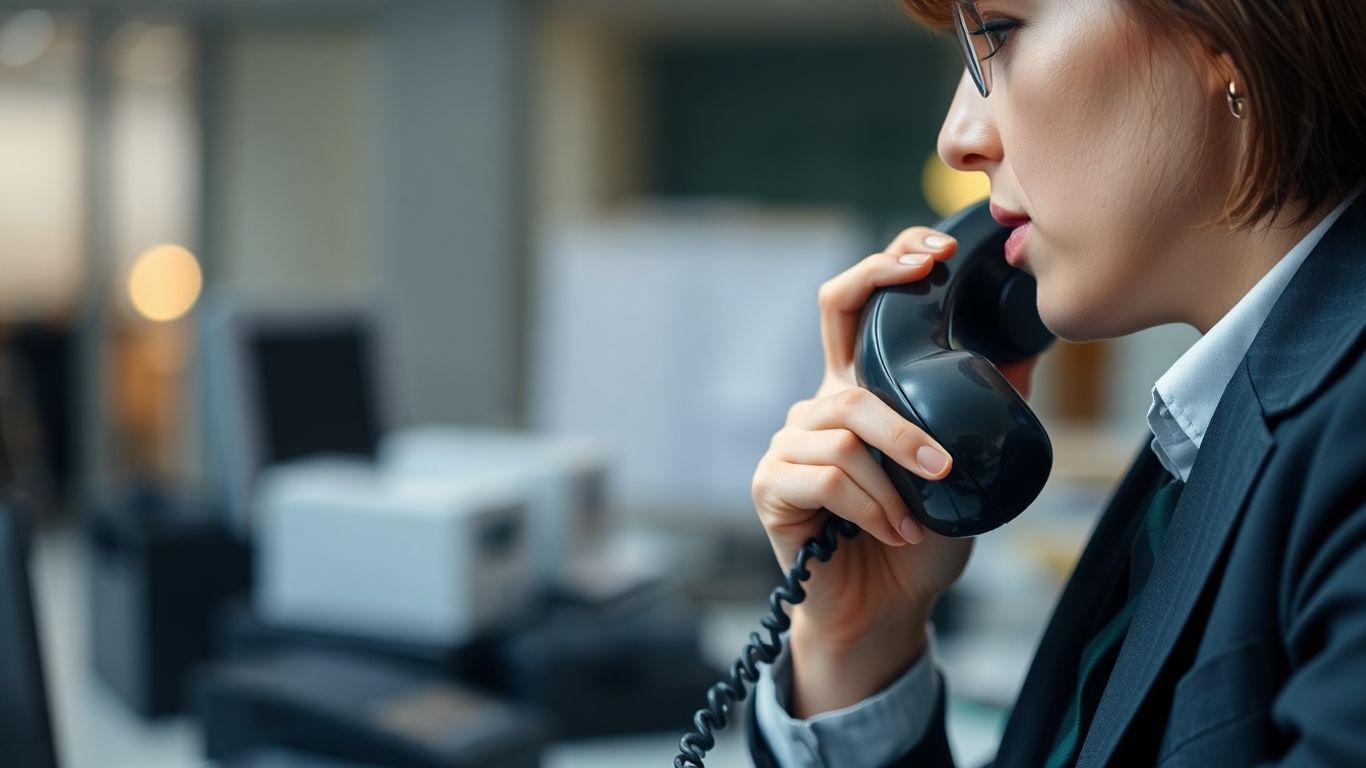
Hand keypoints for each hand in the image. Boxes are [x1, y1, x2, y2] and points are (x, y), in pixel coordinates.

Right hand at [751, 225, 1039, 715]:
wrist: (885, 610)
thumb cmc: (920, 539)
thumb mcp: (964, 469)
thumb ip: (981, 412)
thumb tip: (1026, 355)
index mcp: (856, 389)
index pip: (850, 304)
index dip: (882, 265)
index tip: (933, 252)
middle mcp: (817, 410)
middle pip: (849, 383)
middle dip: (901, 424)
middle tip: (943, 465)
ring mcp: (789, 447)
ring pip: (843, 434)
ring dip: (891, 483)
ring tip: (914, 522)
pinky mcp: (771, 487)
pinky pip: (822, 478)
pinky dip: (866, 509)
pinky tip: (886, 534)